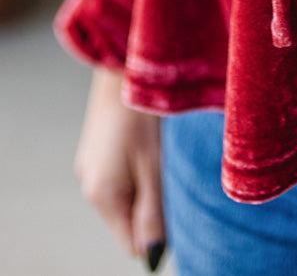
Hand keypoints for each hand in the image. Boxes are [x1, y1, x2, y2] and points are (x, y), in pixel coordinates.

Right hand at [73, 65, 166, 270]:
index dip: (155, 238)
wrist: (121, 68)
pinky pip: (117, 174)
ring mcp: (89, 165)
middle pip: (126, 218)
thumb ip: (152, 213)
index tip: (179, 218)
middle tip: (175, 181)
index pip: (128, 241)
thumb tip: (152, 255)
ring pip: (123, 194)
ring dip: (144, 187)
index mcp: (102, 196)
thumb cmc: (141, 117)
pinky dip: (134, 169)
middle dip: (151, 210)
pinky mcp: (95, 149)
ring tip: (162, 159)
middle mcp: (89, 185)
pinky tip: (148, 146)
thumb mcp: (153, 168)